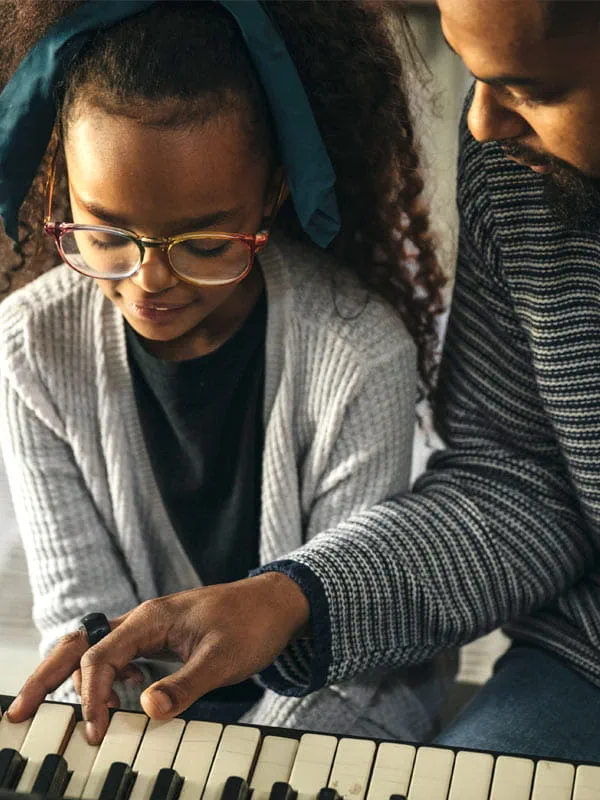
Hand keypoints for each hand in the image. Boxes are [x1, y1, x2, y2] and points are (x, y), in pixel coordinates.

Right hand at [7, 573, 309, 743]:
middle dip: (47, 677)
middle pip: (80, 644)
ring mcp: (149, 629)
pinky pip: (119, 659)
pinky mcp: (159, 641)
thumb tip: (147, 710)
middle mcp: (142, 620)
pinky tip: (118, 703)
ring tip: (63, 714)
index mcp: (151, 618)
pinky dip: (107, 681)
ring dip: (76, 680)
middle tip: (19, 712)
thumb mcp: (221, 659)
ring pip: (96, 651)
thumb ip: (184, 685)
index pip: (101, 657)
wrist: (277, 605)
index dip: (92, 696)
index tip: (97, 731)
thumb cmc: (252, 624)